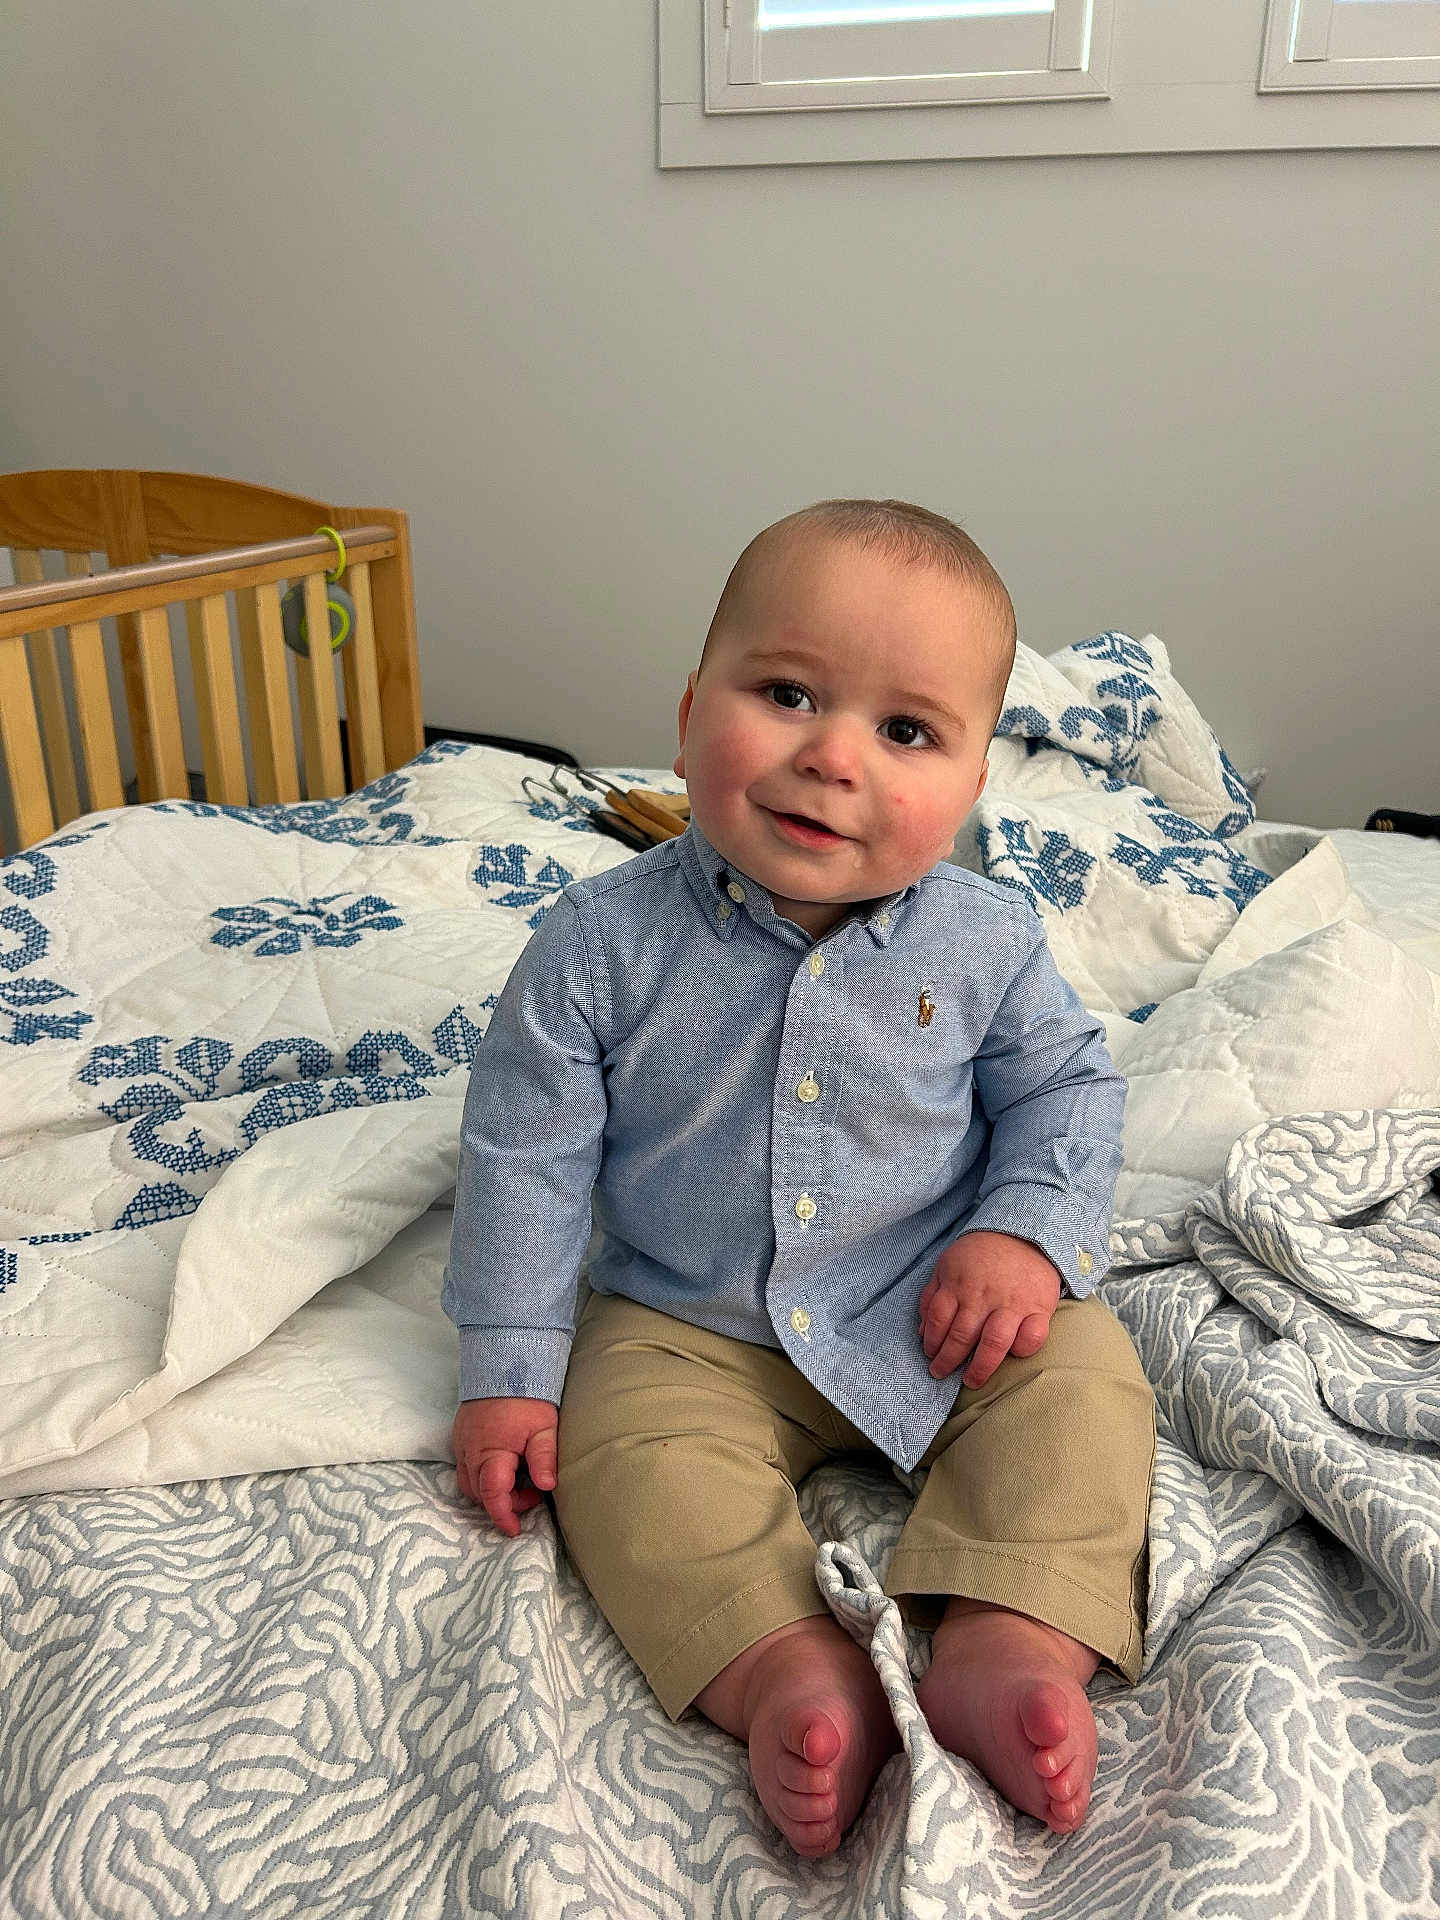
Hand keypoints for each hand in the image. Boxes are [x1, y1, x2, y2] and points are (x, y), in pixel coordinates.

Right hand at [453, 1396, 558, 1536]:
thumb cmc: (528, 1395)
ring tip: (520, 1478)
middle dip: (503, 1502)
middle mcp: (469, 1450)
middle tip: (532, 1492)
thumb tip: (547, 1486)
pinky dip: (483, 1475)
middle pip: (478, 1493)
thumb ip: (544, 1458)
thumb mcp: (544, 1426)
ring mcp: (461, 1442)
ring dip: (492, 1489)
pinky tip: (506, 1464)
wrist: (504, 1359)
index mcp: (491, 1451)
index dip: (503, 1516)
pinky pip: (466, 1466)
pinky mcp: (460, 1435)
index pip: (492, 1494)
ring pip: (469, 1482)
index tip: (514, 1530)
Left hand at [919, 1231, 1060, 1389]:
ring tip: (971, 1380)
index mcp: (958, 1283)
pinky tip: (1012, 1355)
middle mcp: (983, 1296)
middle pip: (961, 1336)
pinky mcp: (1039, 1308)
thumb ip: (932, 1295)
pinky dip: (1022, 1350)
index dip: (931, 1341)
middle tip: (941, 1373)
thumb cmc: (982, 1254)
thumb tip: (922, 1331)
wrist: (1024, 1234)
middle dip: (947, 1361)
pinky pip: (1032, 1337)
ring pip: (993, 1344)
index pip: (938, 1319)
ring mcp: (1012, 1303)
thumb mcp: (948, 1264)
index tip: (930, 1355)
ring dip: (980, 1367)